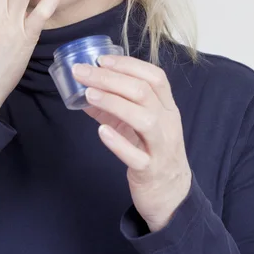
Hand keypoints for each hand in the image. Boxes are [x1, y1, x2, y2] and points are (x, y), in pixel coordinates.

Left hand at [72, 55, 191, 231]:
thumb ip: (114, 105)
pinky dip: (118, 142)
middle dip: (110, 78)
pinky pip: (137, 156)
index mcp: (167, 107)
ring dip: (114, 103)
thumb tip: (84, 88)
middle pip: (143, 92)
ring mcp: (161, 147)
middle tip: (82, 72)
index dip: (128, 64)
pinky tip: (102, 131)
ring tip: (89, 94)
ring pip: (144, 119)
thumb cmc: (152, 150)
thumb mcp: (138, 124)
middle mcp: (167, 123)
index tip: (101, 59)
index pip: (155, 76)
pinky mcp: (150, 171)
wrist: (171, 194)